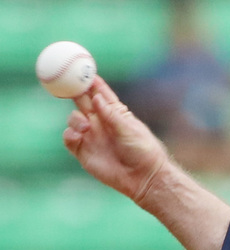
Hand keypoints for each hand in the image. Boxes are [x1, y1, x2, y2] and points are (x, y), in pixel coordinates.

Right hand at [63, 76, 168, 205]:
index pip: (101, 94)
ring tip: (86, 126)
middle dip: (73, 91)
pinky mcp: (84, 152)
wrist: (144, 178)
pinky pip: (69, 138)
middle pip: (82, 101)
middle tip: (66, 83)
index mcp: (115, 114)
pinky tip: (78, 136)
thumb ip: (111, 115)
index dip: (91, 82)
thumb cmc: (143, 152)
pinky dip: (70, 134)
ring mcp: (91, 136)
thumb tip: (96, 98)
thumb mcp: (130, 130)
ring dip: (75, 118)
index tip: (83, 70)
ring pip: (73, 118)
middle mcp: (101, 122)